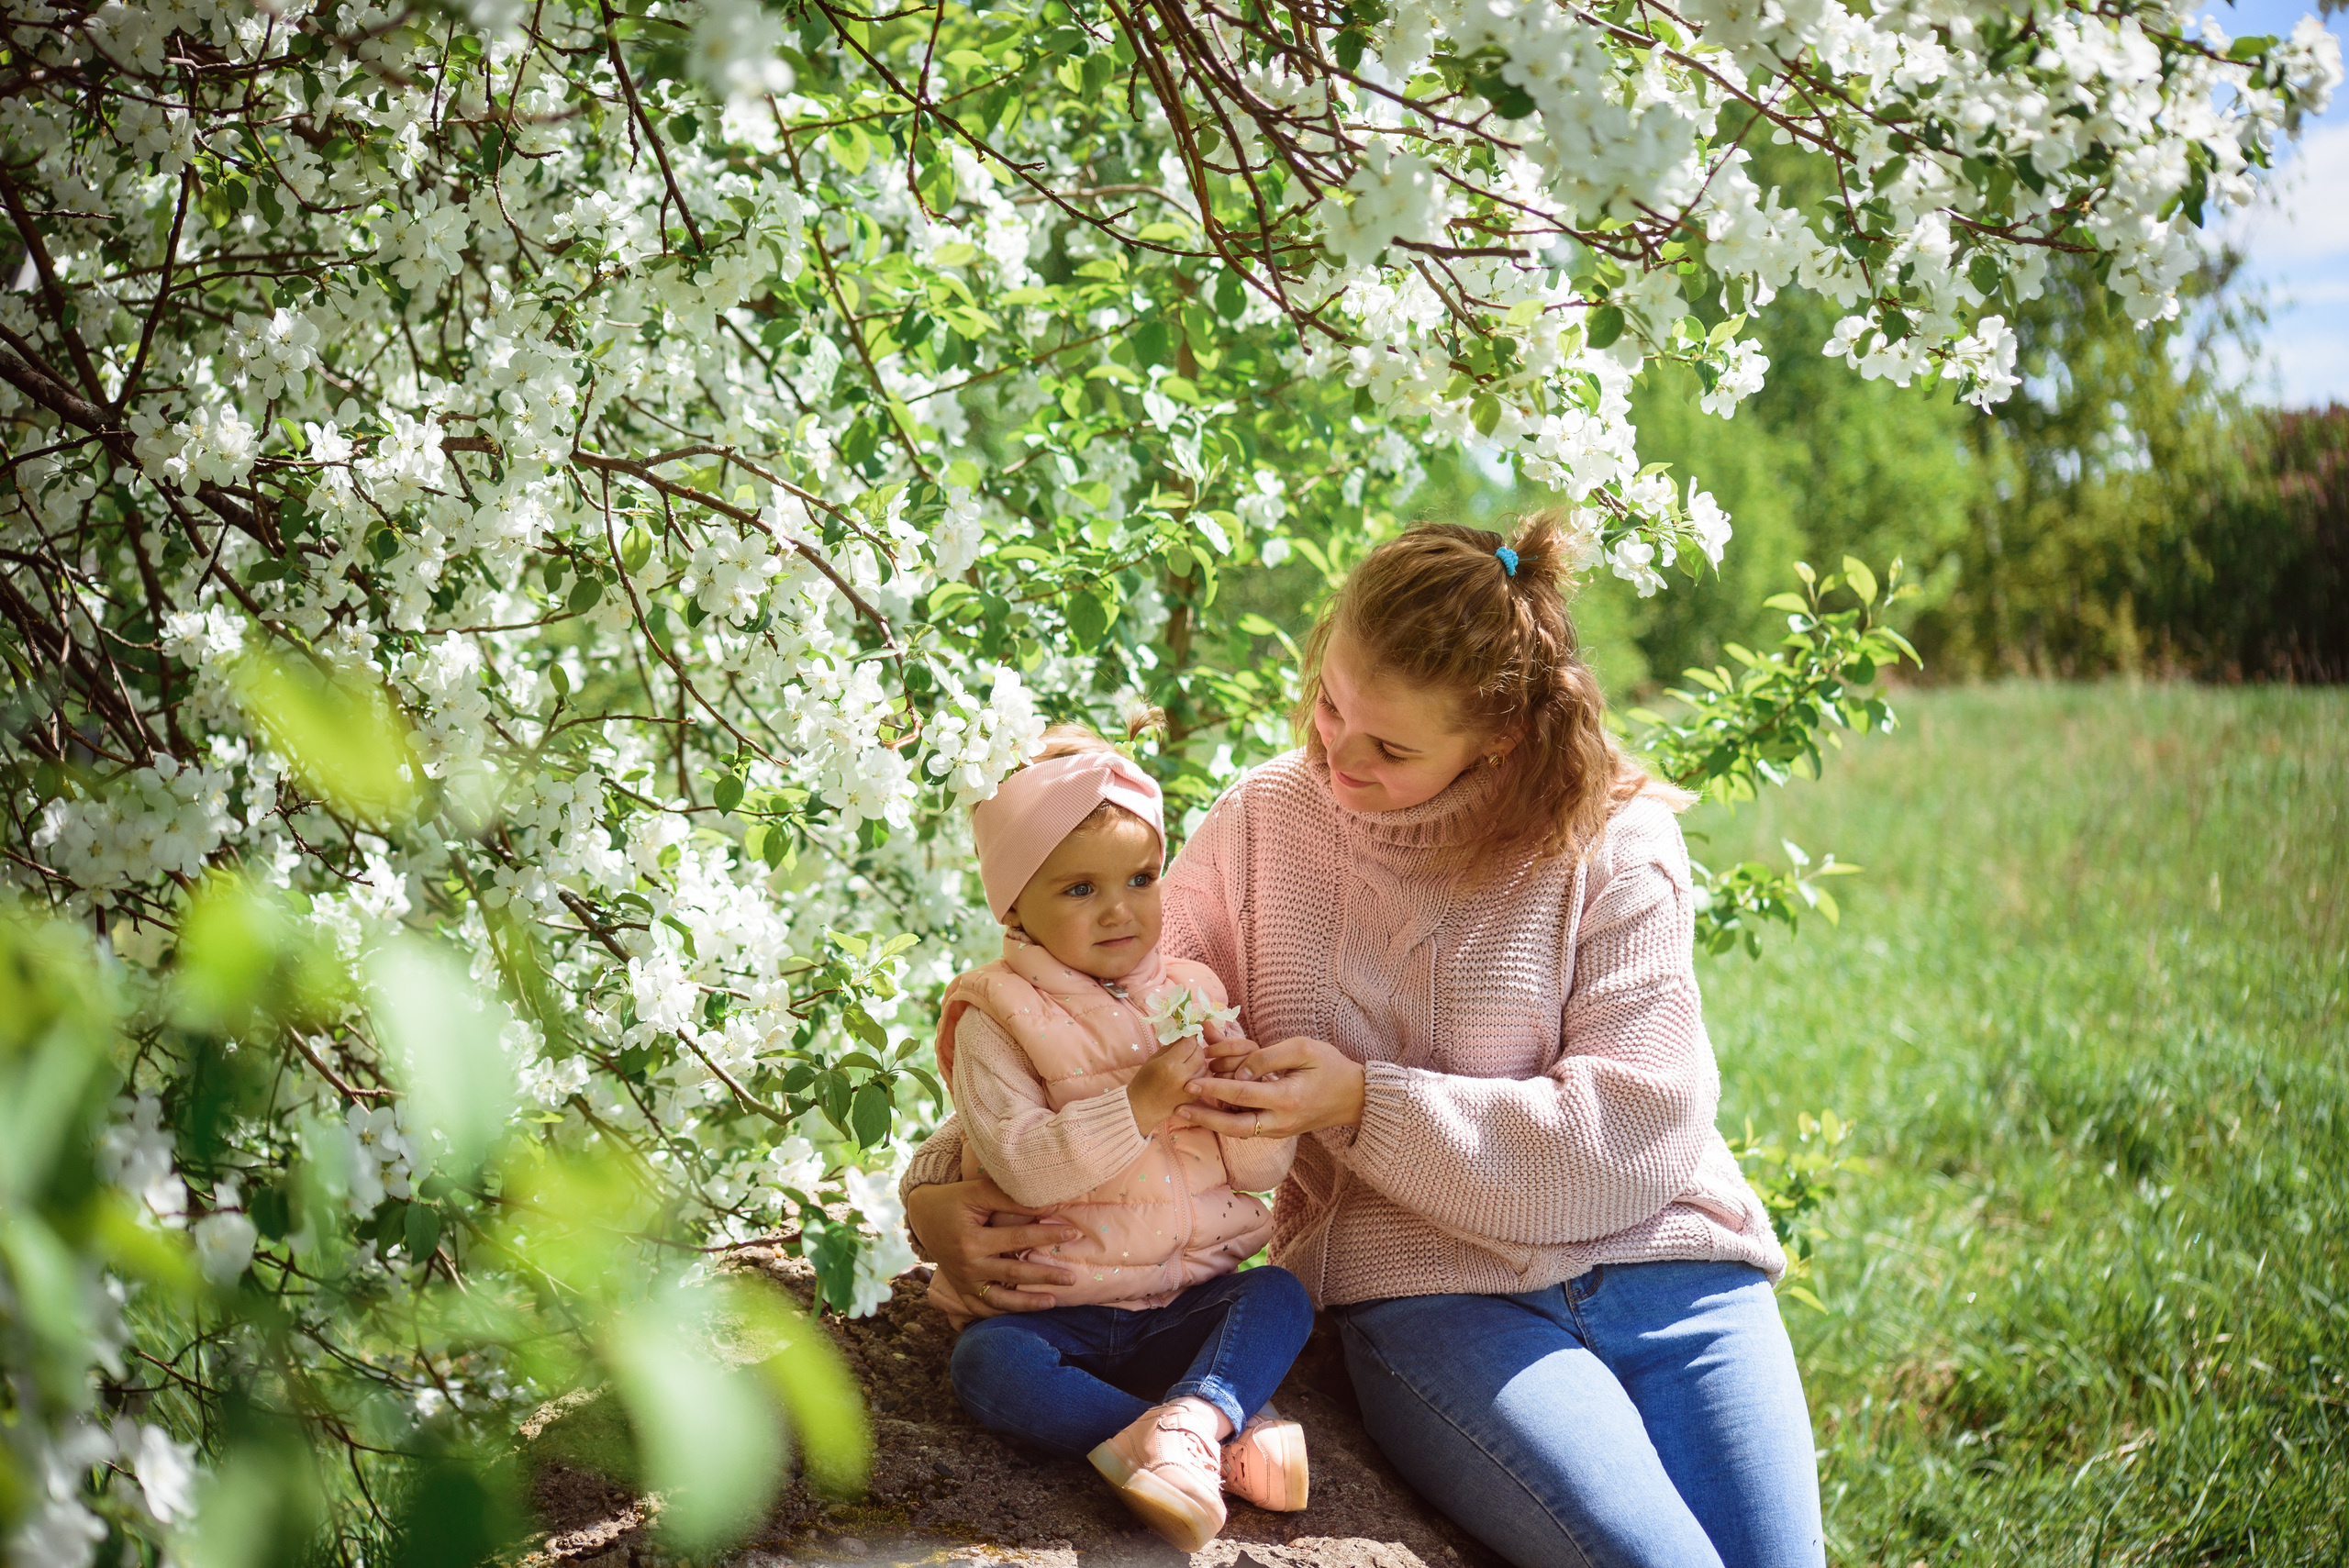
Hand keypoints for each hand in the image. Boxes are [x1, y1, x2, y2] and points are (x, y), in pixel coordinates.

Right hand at [904, 1173, 1079, 1314]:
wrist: (923, 1216)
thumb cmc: (954, 1200)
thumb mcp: (977, 1193)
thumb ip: (1009, 1199)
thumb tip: (1047, 1204)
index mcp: (971, 1240)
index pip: (1017, 1239)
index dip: (1046, 1234)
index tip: (1073, 1232)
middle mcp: (967, 1266)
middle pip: (1013, 1274)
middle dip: (1045, 1276)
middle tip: (1072, 1278)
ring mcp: (964, 1283)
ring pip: (999, 1300)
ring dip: (1027, 1304)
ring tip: (1053, 1302)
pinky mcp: (961, 1291)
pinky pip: (983, 1309)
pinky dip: (1003, 1314)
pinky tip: (1025, 1313)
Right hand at [1127, 1031, 1209, 1135]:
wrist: (1143, 1107)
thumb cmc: (1144, 1081)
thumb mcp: (1154, 1059)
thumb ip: (1171, 1046)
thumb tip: (1185, 1036)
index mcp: (1169, 1065)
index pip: (1189, 1044)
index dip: (1190, 1037)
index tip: (1188, 1035)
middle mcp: (1182, 1076)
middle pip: (1199, 1053)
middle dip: (1195, 1047)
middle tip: (1188, 1047)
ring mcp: (1190, 1088)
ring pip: (1205, 1066)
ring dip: (1199, 1060)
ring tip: (1188, 1061)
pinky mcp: (1194, 1096)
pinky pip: (1204, 1078)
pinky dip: (1201, 1072)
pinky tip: (1191, 1073)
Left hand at [1175, 1036, 1366, 1137]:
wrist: (1355, 1097)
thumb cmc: (1331, 1067)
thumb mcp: (1303, 1049)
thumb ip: (1267, 1057)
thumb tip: (1239, 1069)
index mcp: (1287, 1098)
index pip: (1242, 1094)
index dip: (1214, 1087)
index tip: (1191, 1081)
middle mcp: (1281, 1120)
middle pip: (1234, 1126)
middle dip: (1204, 1118)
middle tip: (1178, 1108)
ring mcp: (1280, 1129)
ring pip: (1239, 1131)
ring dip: (1213, 1120)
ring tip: (1187, 1110)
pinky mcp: (1279, 1130)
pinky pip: (1248, 1128)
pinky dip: (1228, 1119)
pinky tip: (1211, 1108)